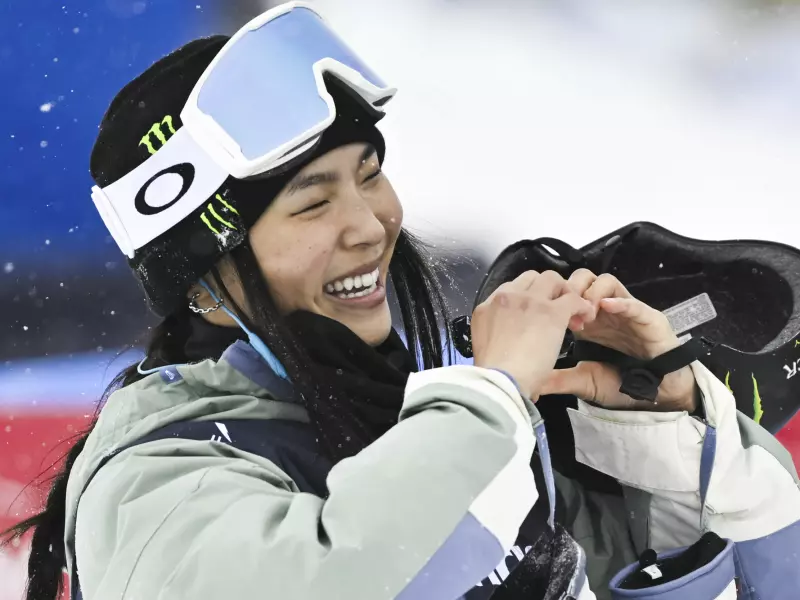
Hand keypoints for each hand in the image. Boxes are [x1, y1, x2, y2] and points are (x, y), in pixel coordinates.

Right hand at [472, 270, 595, 400]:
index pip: (512, 288)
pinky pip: (573, 298)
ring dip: (564, 293)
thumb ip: (497, 334)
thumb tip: (509, 343)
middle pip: (533, 277)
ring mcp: (529, 302)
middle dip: (547, 291)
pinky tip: (584, 319)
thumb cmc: (492, 374)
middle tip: (555, 311)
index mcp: (488, 307)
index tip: (536, 314)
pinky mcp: (551, 312)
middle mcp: (507, 297)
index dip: (528, 298)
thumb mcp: (485, 347)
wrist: (500, 381)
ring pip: (553, 280)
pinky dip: (582, 306)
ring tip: (571, 314)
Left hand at [541, 270, 698, 411]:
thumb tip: (530, 385)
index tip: (547, 317)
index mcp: (587, 322)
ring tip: (586, 313)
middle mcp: (604, 312)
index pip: (567, 293)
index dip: (556, 299)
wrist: (656, 395)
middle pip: (584, 280)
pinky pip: (634, 303)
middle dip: (571, 288)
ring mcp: (626, 312)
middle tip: (564, 307)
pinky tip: (606, 307)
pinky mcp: (648, 319)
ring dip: (592, 293)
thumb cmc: (621, 383)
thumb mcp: (583, 381)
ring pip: (607, 282)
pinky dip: (619, 302)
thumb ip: (558, 379)